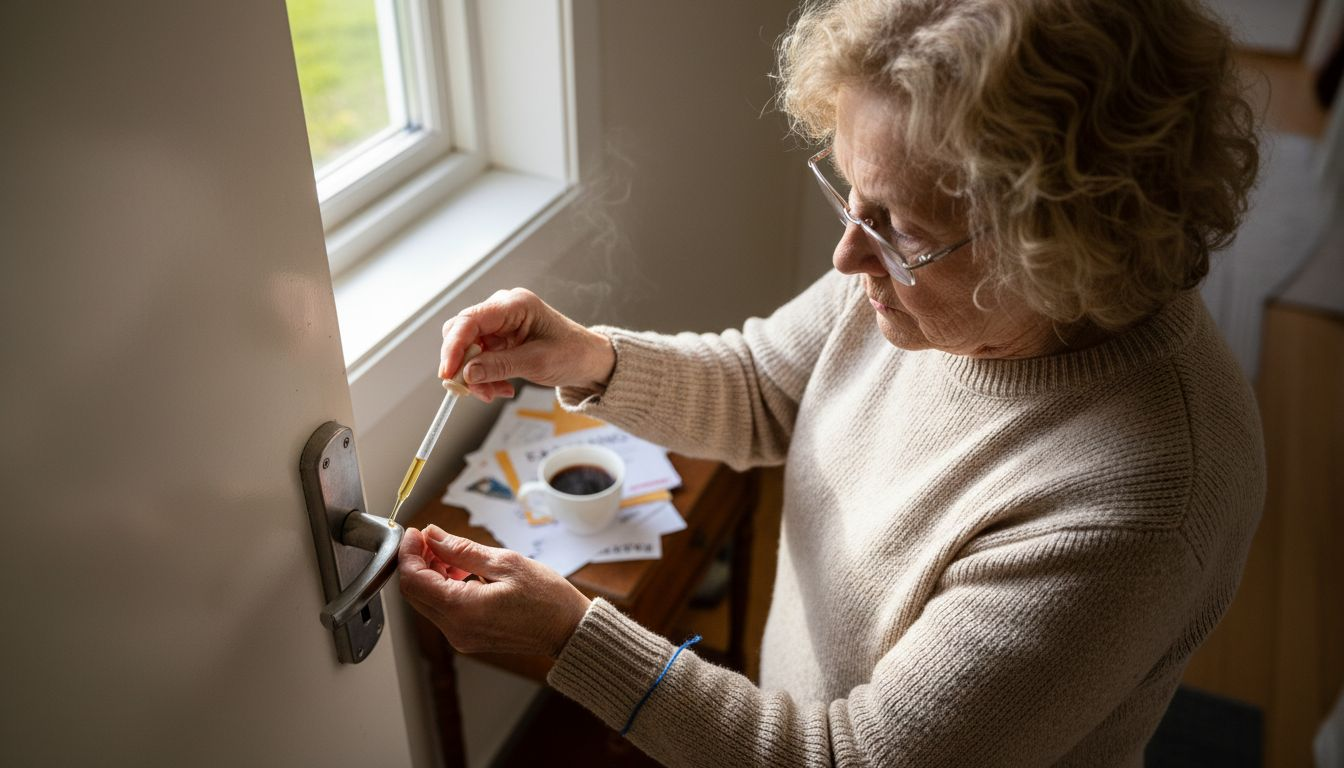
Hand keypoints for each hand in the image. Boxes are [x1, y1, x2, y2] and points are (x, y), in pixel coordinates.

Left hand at [397, 525, 591, 656]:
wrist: (568, 630)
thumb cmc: (547, 598)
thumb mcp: (505, 563)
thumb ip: (462, 550)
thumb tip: (431, 536)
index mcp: (463, 610)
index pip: (413, 581)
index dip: (408, 553)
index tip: (416, 532)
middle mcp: (455, 629)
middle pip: (415, 593)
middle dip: (417, 561)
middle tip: (432, 538)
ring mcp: (461, 637)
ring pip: (427, 601)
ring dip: (431, 574)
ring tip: (451, 552)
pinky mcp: (468, 637)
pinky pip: (443, 610)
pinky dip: (444, 588)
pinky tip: (461, 571)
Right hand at [440, 288, 615, 402]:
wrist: (589, 359)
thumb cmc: (572, 353)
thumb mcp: (537, 363)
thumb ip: (499, 366)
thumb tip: (466, 374)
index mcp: (514, 304)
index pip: (469, 320)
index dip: (453, 347)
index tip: (448, 374)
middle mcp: (502, 309)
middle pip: (461, 333)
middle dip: (463, 365)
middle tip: (472, 391)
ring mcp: (499, 324)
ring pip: (467, 350)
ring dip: (476, 376)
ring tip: (496, 393)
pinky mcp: (499, 339)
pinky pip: (478, 358)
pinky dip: (484, 377)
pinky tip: (502, 388)